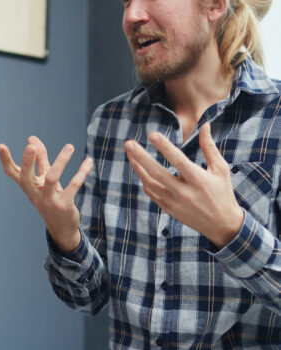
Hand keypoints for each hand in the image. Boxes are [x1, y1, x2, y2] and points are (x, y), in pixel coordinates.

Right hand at [0, 136, 91, 253]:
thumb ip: (40, 158)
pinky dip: (81, 173)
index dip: (5, 160)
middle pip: (27, 177)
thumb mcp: (44, 178)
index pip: (12, 172)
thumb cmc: (51, 198)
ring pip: (51, 179)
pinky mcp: (64, 205)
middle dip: (28, 162)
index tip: (1, 146)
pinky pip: (73, 187)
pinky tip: (88, 162)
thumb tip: (31, 138)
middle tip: (30, 146)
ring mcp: (49, 200)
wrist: (62, 227)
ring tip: (70, 146)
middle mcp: (35, 193)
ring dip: (60, 162)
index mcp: (28, 186)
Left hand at [124, 123, 243, 247]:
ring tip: (129, 153)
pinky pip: (151, 192)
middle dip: (141, 157)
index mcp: (198, 179)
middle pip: (157, 173)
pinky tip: (139, 169)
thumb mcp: (220, 169)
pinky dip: (144, 180)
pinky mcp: (168, 209)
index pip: (178, 160)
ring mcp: (173, 202)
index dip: (164, 147)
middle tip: (128, 143)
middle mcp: (183, 192)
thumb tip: (205, 125)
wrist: (221, 224)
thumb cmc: (222, 192)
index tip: (152, 135)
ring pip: (149, 183)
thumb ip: (209, 147)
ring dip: (137, 167)